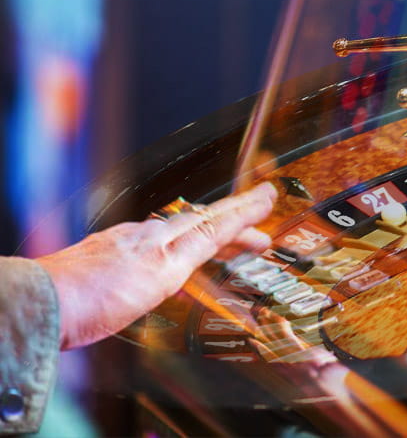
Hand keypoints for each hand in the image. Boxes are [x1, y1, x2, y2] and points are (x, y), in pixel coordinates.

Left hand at [38, 182, 276, 349]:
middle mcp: (149, 235)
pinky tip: (176, 267)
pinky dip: (181, 253)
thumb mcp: (162, 272)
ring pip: (180, 237)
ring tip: (229, 249)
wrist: (45, 305)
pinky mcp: (112, 262)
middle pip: (201, 226)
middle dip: (235, 228)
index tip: (268, 195)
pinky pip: (159, 249)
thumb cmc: (98, 294)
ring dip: (210, 240)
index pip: (216, 219)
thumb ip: (198, 247)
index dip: (245, 209)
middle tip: (260, 236)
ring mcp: (129, 246)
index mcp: (166, 238)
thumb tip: (231, 223)